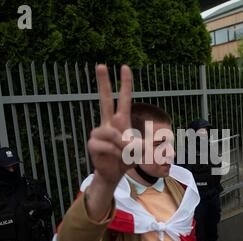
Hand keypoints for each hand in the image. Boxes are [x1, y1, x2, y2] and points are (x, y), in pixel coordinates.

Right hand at [86, 65, 137, 220]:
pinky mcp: (93, 143)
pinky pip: (107, 145)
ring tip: (125, 153)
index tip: (125, 67)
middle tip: (101, 65)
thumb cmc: (125, 158)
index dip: (125, 84)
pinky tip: (115, 157)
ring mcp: (99, 132)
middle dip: (103, 83)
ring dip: (123, 145)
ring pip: (112, 133)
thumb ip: (146, 145)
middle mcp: (108, 123)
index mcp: (121, 121)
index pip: (124, 99)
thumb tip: (150, 141)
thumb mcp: (140, 151)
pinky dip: (116, 153)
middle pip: (104, 100)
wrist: (112, 173)